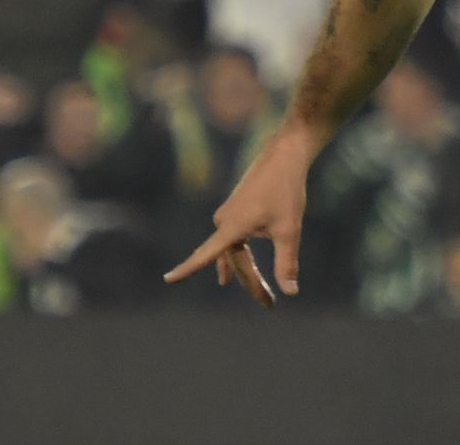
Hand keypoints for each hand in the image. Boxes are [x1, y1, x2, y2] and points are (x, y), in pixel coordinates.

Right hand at [163, 128, 317, 305]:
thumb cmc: (287, 191)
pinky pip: (235, 241)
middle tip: (268, 304)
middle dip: (251, 283)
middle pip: (233, 261)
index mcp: (232, 227)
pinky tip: (232, 270)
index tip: (168, 279)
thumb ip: (286, 262)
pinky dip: (241, 257)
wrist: (285, 155)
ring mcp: (229, 215)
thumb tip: (291, 293)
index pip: (205, 255)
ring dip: (247, 271)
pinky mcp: (236, 210)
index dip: (187, 269)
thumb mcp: (289, 230)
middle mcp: (224, 221)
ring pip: (234, 252)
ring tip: (261, 294)